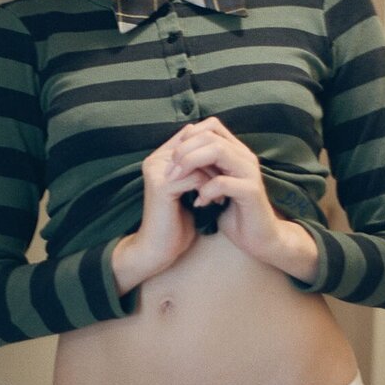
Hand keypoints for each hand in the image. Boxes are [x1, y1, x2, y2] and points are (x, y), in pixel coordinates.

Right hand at [110, 124, 208, 295]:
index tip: (225, 169)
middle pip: (195, 144)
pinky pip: (195, 177)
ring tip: (220, 194)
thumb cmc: (175, 222)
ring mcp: (157, 172)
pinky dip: (209, 189)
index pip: (190, 135)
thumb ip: (194, 171)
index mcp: (160, 159)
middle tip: (228, 180)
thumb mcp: (187, 191)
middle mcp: (155, 161)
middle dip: (216, 162)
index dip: (211, 149)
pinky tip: (212, 202)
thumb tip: (214, 152)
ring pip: (197, 160)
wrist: (159, 249)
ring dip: (214, 176)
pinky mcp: (162, 187)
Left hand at [168, 117, 319, 283]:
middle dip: (184, 150)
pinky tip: (199, 202)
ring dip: (191, 163)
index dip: (188, 137)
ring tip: (179, 181)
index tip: (171, 157)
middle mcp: (245, 157)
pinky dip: (205, 190)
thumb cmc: (234, 212)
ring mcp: (250, 172)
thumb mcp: (213, 184)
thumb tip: (176, 154)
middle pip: (210, 135)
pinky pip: (223, 182)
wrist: (259, 238)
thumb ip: (203, 168)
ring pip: (218, 151)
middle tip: (170, 170)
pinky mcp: (251, 191)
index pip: (211, 126)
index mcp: (236, 152)